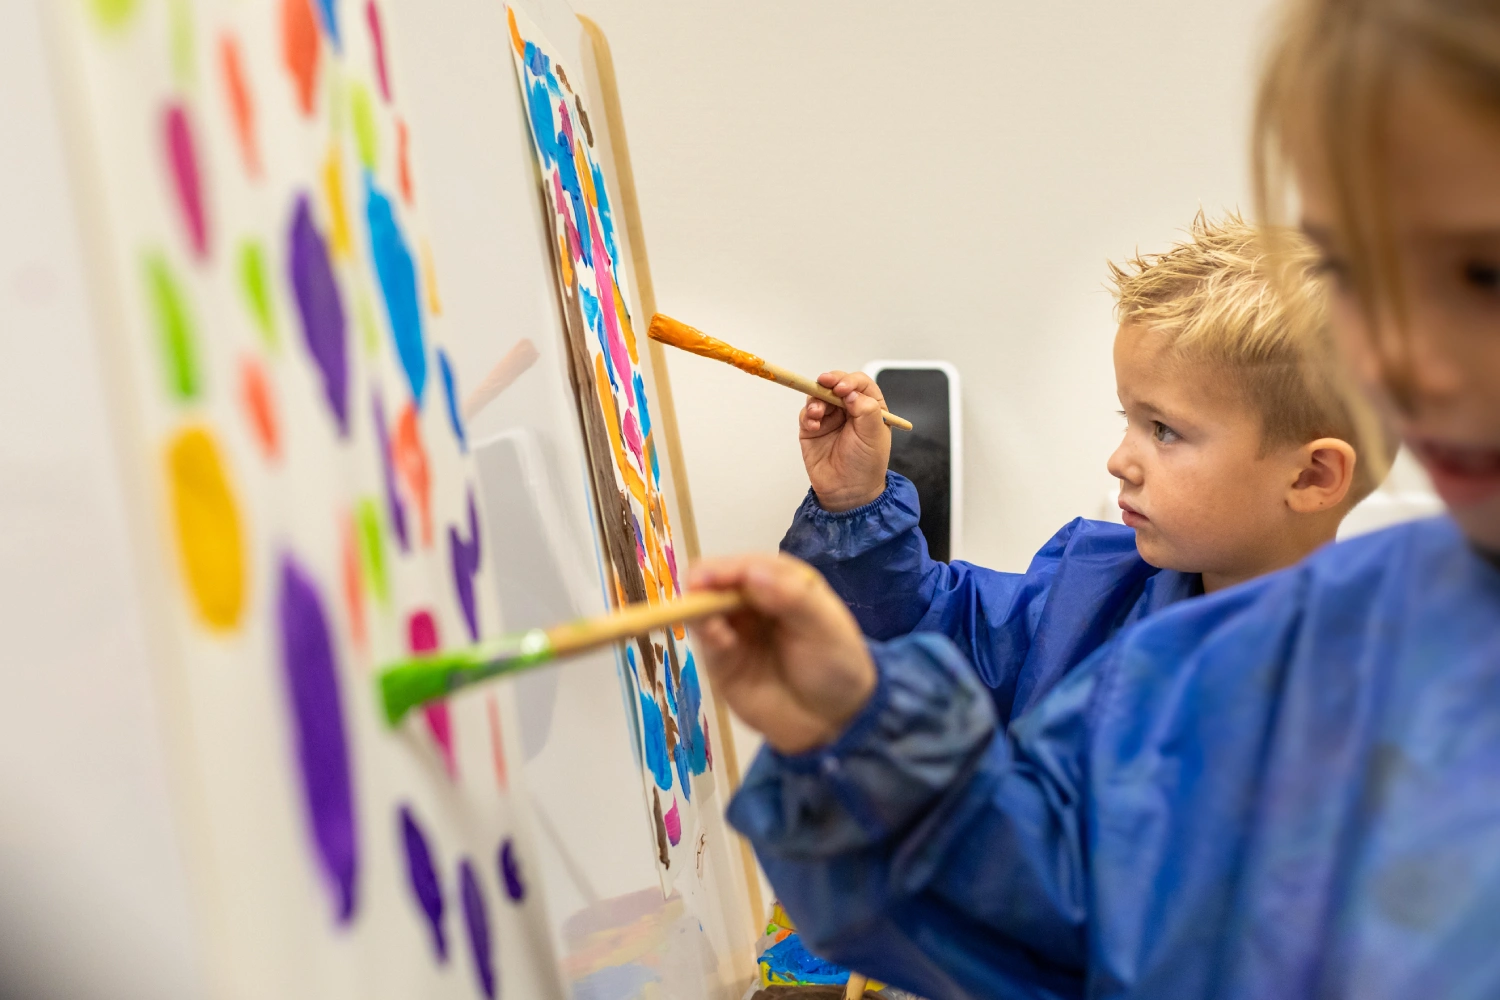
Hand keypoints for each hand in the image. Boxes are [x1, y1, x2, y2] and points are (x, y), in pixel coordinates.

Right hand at [688, 553, 875, 754]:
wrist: (833, 720)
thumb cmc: (836, 663)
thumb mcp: (823, 626)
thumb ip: (790, 597)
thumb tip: (751, 572)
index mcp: (779, 580)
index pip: (743, 566)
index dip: (722, 570)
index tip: (705, 579)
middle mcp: (751, 600)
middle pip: (714, 583)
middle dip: (703, 587)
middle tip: (698, 597)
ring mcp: (734, 629)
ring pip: (702, 611)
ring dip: (699, 612)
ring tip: (713, 625)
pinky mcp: (722, 661)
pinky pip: (705, 643)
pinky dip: (706, 638)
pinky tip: (720, 642)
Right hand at [799, 371, 890, 511]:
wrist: (847, 492)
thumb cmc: (866, 465)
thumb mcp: (874, 435)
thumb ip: (865, 409)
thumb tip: (850, 392)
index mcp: (869, 407)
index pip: (860, 383)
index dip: (850, 381)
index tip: (842, 389)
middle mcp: (848, 409)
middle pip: (836, 384)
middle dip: (829, 382)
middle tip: (824, 384)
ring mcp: (829, 417)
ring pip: (818, 395)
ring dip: (816, 399)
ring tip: (817, 414)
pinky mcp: (812, 428)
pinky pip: (806, 413)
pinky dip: (808, 415)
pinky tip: (814, 425)